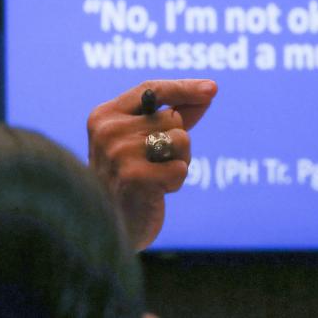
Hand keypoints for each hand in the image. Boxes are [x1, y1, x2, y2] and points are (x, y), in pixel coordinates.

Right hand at [87, 79, 216, 250]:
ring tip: (155, 179)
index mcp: (104, 116)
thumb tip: (209, 91)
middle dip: (177, 143)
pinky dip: (176, 182)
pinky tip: (155, 193)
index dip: (183, 88)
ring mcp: (118, 154)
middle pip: (172, 118)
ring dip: (178, 162)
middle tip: (156, 165)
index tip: (213, 88)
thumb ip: (173, 115)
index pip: (150, 90)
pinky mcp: (133, 177)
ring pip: (180, 140)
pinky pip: (180, 168)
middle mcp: (107, 130)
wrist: (108, 231)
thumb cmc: (130, 181)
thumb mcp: (146, 141)